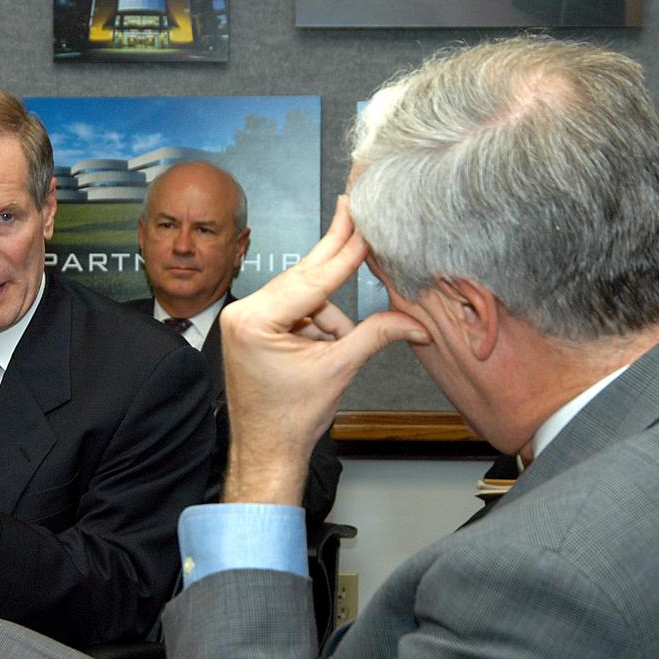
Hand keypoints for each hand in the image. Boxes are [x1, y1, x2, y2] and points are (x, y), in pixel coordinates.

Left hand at [220, 196, 425, 504]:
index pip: (313, 280)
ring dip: (330, 319)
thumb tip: (415, 322)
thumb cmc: (289, 419)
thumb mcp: (337, 370)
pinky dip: (318, 326)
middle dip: (335, 255)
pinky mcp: (253, 327)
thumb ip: (375, 335)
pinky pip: (297, 311)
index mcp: (255, 320)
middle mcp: (243, 313)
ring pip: (306, 298)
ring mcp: (245, 319)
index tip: (362, 223)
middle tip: (350, 207)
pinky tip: (322, 351)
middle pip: (304, 276)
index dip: (345, 252)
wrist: (266, 452)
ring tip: (331, 355)